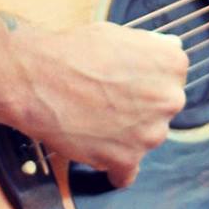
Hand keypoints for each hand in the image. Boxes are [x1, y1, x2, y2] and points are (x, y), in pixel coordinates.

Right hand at [11, 21, 188, 187]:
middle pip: (160, 111)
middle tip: (107, 103)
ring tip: (93, 122)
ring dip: (125, 135)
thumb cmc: (73, 52)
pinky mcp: (126, 160)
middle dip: (138, 109)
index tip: (126, 83)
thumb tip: (170, 49)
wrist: (36, 77)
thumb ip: (150, 49)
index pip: (169, 80)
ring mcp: (150, 133)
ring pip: (144, 139)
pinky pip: (126, 173)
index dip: (144, 82)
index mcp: (173, 65)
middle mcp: (170, 99)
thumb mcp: (121, 34)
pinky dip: (113, 168)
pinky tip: (98, 153)